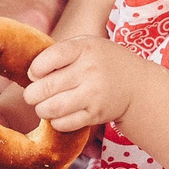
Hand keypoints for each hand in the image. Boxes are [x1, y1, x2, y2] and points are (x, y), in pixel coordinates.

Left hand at [22, 37, 148, 132]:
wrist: (137, 85)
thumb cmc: (103, 62)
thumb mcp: (87, 45)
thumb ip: (60, 53)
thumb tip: (31, 74)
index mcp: (84, 49)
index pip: (48, 59)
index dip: (35, 69)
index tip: (35, 74)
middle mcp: (89, 71)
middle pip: (45, 87)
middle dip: (31, 94)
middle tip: (32, 95)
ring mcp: (93, 95)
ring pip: (52, 108)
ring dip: (41, 109)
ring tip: (42, 106)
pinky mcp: (95, 114)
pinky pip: (64, 123)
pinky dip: (55, 122)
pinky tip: (58, 115)